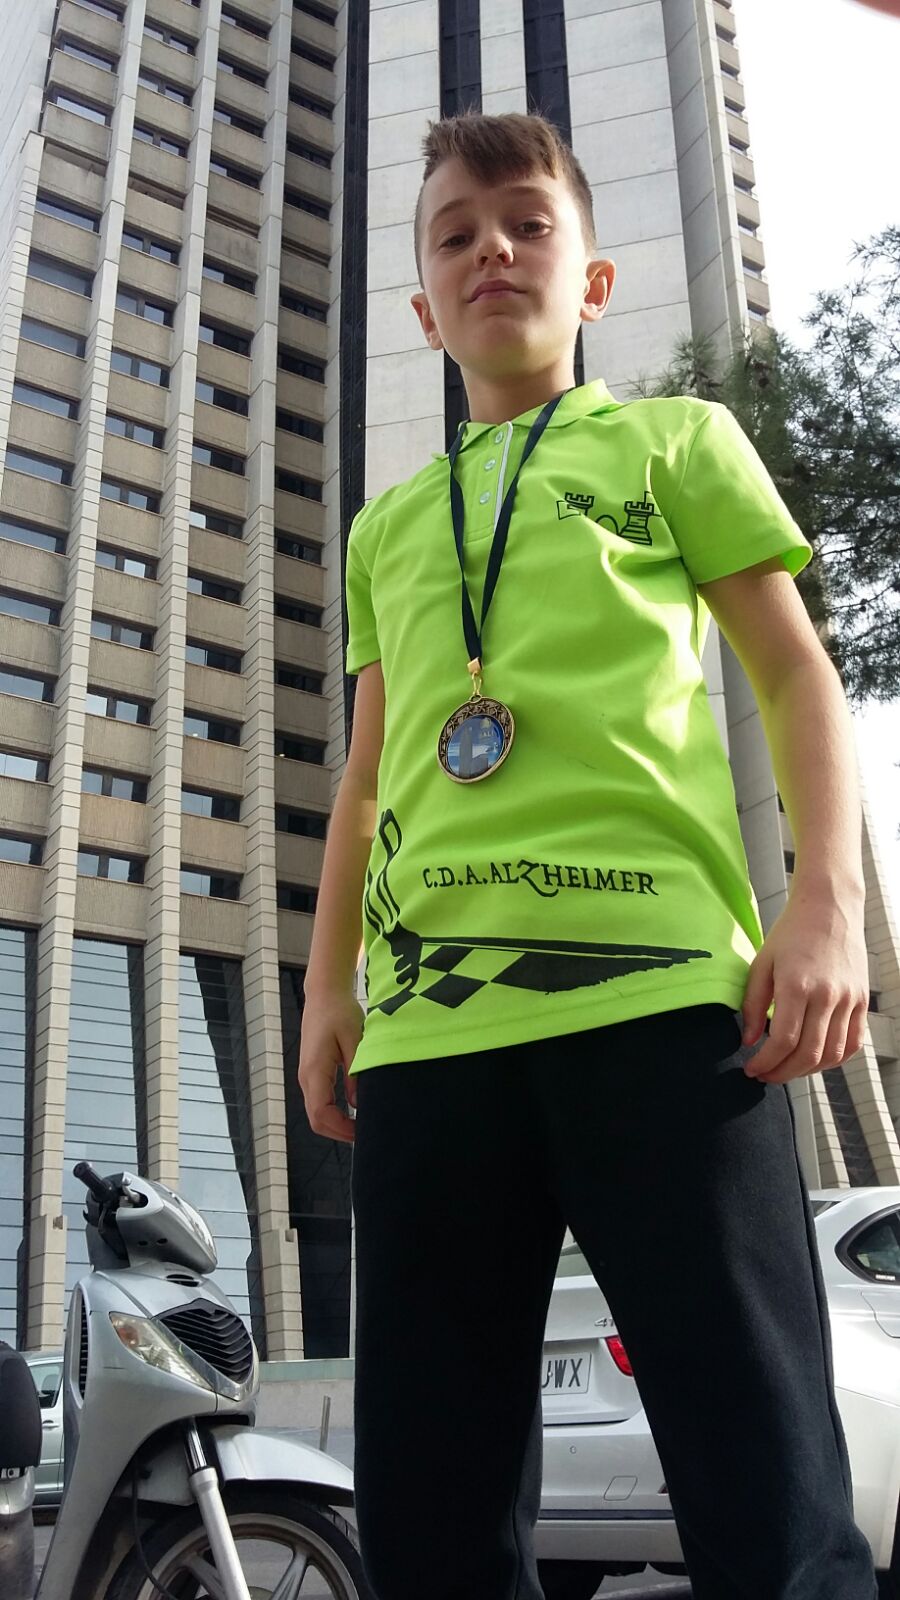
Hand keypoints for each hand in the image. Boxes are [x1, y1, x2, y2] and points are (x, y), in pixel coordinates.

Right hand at [298, 991, 362, 1142]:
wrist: (324, 994)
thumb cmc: (340, 1012)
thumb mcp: (355, 1040)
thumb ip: (356, 1072)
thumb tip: (358, 1104)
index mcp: (314, 1070)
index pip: (320, 1113)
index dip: (340, 1129)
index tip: (362, 1132)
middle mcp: (306, 1077)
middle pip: (316, 1119)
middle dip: (339, 1132)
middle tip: (366, 1134)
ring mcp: (307, 1076)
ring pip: (317, 1112)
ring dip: (337, 1123)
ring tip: (362, 1125)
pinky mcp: (313, 1073)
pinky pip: (320, 1101)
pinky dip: (334, 1112)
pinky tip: (354, 1111)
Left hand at [740, 893, 868, 1084]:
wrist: (829, 908)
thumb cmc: (791, 933)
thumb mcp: (762, 963)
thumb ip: (752, 1004)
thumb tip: (748, 1041)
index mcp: (797, 986)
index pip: (783, 1041)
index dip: (765, 1063)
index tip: (751, 1068)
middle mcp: (827, 996)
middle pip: (808, 1054)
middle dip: (783, 1073)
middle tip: (765, 1076)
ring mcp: (848, 1000)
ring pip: (832, 1054)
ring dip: (807, 1071)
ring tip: (787, 1069)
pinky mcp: (861, 1001)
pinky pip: (853, 1043)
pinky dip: (835, 1059)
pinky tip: (815, 1059)